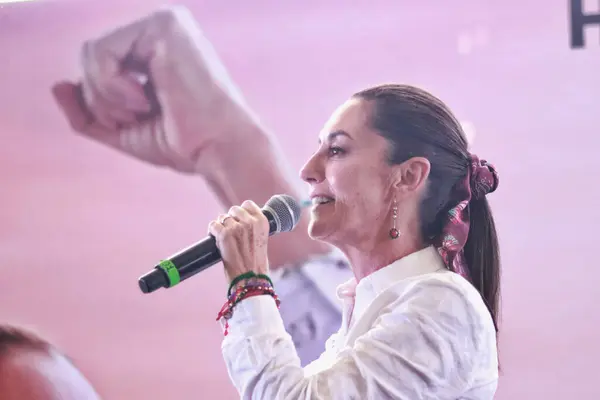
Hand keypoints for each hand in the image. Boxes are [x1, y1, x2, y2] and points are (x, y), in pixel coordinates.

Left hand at [52, 6, 255, 173]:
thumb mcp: (123, 130)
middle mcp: (159, 31)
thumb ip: (88, 110)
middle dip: (102, 101)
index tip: (137, 120)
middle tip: (140, 116)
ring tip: (144, 109)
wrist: (216, 150)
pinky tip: (145, 99)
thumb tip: (57, 85)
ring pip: (91, 54)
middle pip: (90, 57)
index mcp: (155, 50)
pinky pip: (101, 53)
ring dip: (107, 97)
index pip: (98, 65)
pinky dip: (112, 88)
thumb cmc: (182, 143)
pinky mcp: (163, 27)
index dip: (102, 103)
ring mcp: (164, 24)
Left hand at [208, 201, 269, 282]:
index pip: (248, 204)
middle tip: (229, 232)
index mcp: (262, 222)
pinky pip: (213, 225)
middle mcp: (250, 222)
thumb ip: (253, 228)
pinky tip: (215, 240)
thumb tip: (240, 222)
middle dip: (230, 219)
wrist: (251, 280)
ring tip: (222, 238)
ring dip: (221, 226)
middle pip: (233, 210)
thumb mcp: (261, 240)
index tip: (238, 220)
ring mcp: (236, 227)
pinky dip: (212, 232)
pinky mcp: (224, 234)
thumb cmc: (256, 265)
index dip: (241, 212)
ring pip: (222, 218)